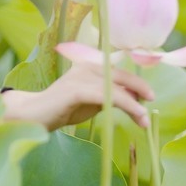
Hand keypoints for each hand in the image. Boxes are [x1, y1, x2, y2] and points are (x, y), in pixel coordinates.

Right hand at [3, 62, 154, 131]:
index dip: (137, 84)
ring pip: (116, 88)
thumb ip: (111, 95)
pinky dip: (126, 105)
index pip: (119, 72)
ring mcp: (81, 76)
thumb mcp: (93, 100)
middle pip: (121, 76)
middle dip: (139, 91)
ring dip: (134, 105)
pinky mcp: (77, 89)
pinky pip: (108, 96)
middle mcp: (87, 66)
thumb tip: (137, 98)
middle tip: (150, 108)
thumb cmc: (64, 108)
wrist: (36, 115)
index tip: (149, 98)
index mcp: (91, 65)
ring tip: (143, 121)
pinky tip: (136, 114)